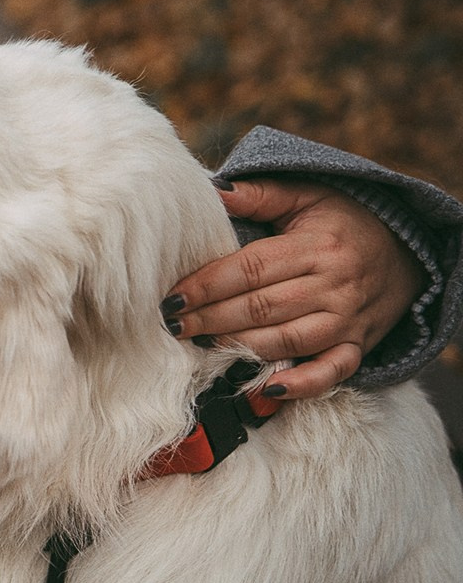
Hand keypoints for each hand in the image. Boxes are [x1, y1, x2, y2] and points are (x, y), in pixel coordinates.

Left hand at [162, 178, 419, 398]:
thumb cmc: (343, 222)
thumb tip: (215, 191)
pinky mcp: (358, 346)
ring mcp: (348, 319)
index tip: (172, 295)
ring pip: (288, 340)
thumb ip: (262, 195)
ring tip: (201, 344)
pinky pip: (333, 371)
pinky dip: (303, 384)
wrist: (409, 251)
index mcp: (318, 246)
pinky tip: (269, 390)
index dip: (209, 284)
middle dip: (211, 318)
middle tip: (173, 324)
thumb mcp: (309, 196)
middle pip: (262, 308)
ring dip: (240, 346)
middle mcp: (335, 285)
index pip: (252, 269)